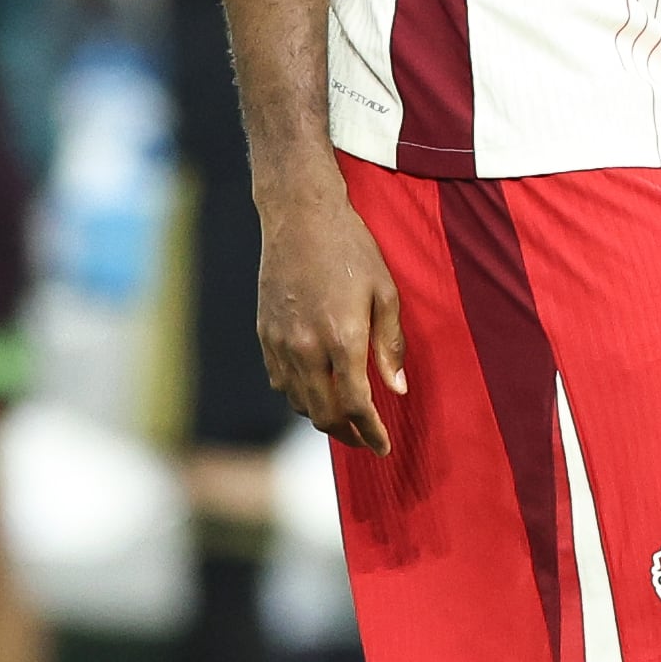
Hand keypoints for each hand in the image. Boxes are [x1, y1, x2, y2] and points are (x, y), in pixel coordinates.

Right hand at [257, 168, 406, 452]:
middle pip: (324, 413)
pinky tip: (314, 391)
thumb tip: (396, 389)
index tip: (383, 446)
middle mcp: (306, 346)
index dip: (371, 433)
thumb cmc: (350, 248)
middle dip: (348, 435)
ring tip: (343, 419)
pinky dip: (298, 396)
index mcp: (342, 338)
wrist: (299, 215)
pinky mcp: (264, 332)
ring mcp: (280, 341)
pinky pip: (279, 380)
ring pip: (299, 402)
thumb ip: (390, 345)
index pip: (356, 405)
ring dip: (323, 418)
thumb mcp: (384, 292)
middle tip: (366, 440)